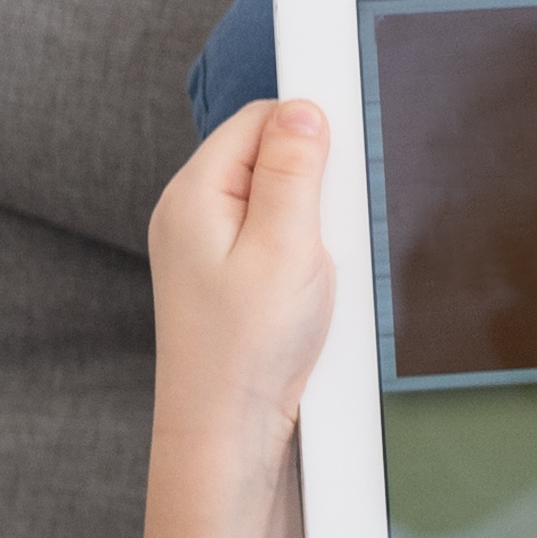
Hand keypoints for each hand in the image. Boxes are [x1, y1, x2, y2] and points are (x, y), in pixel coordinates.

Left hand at [146, 97, 338, 464]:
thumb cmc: (248, 349)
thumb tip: (304, 109)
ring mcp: (204, 245)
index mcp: (195, 194)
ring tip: (318, 267)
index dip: (310, 130)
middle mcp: (190, 212)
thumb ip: (294, 171)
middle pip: (267, 155)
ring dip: (312, 220)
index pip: (259, 119)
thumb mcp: (286, 247)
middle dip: (314, 181)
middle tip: (330, 230)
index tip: (346, 163)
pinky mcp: (225, 275)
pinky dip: (303, 249)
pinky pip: (272, 235)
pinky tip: (311, 286)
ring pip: (275, 197)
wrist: (227, 428)